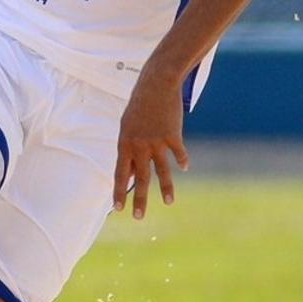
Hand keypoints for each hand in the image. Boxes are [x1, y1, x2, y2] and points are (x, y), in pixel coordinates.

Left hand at [113, 70, 188, 220]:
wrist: (156, 84)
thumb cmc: (139, 106)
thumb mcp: (128, 127)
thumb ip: (129, 150)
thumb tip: (131, 174)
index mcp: (125, 143)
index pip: (120, 174)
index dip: (119, 192)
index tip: (117, 208)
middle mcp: (139, 145)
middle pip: (140, 178)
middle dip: (139, 199)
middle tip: (138, 217)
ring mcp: (157, 141)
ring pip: (162, 171)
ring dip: (166, 188)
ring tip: (168, 203)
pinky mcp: (173, 135)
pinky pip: (178, 153)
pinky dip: (182, 160)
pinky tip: (185, 167)